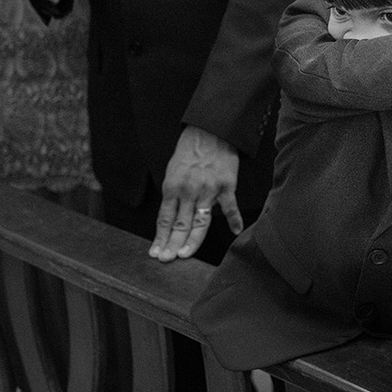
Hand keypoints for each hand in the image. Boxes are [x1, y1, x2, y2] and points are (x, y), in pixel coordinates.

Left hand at [149, 126, 241, 261]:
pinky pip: (230, 207)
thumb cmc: (189, 150)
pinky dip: (234, 220)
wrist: (210, 130)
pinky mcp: (226, 185)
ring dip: (192, 241)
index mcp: (172, 187)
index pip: (164, 219)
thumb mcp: (173, 171)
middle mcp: (189, 191)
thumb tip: (174, 217)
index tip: (156, 253)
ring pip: (200, 222)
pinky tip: (235, 231)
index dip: (160, 238)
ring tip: (185, 254)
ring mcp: (208, 189)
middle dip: (172, 245)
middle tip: (167, 260)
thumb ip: (174, 195)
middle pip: (179, 225)